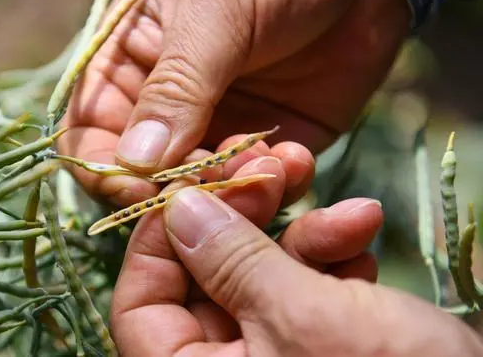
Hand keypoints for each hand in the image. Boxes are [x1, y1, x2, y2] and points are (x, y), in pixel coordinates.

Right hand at [58, 0, 410, 207]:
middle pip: (144, 179)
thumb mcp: (213, 15)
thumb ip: (175, 88)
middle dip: (177, 191)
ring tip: (269, 162)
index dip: (105, 172)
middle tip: (218, 181)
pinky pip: (258, 190)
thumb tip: (134, 163)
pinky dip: (275, 187)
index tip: (141, 191)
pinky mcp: (266, 148)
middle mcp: (166, 108)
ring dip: (231, 193)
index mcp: (130, 67)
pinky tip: (296, 158)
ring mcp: (217, 131)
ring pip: (202, 195)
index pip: (89, 136)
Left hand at [109, 149, 482, 355]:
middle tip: (273, 167)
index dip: (157, 238)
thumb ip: (231, 260)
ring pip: (261, 276)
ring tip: (353, 213)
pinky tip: (365, 237)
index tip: (192, 184)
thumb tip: (177, 206)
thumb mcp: (301, 317)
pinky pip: (305, 291)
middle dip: (245, 218)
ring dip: (305, 235)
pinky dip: (333, 260)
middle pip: (204, 277)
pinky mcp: (317, 345)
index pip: (139, 303)